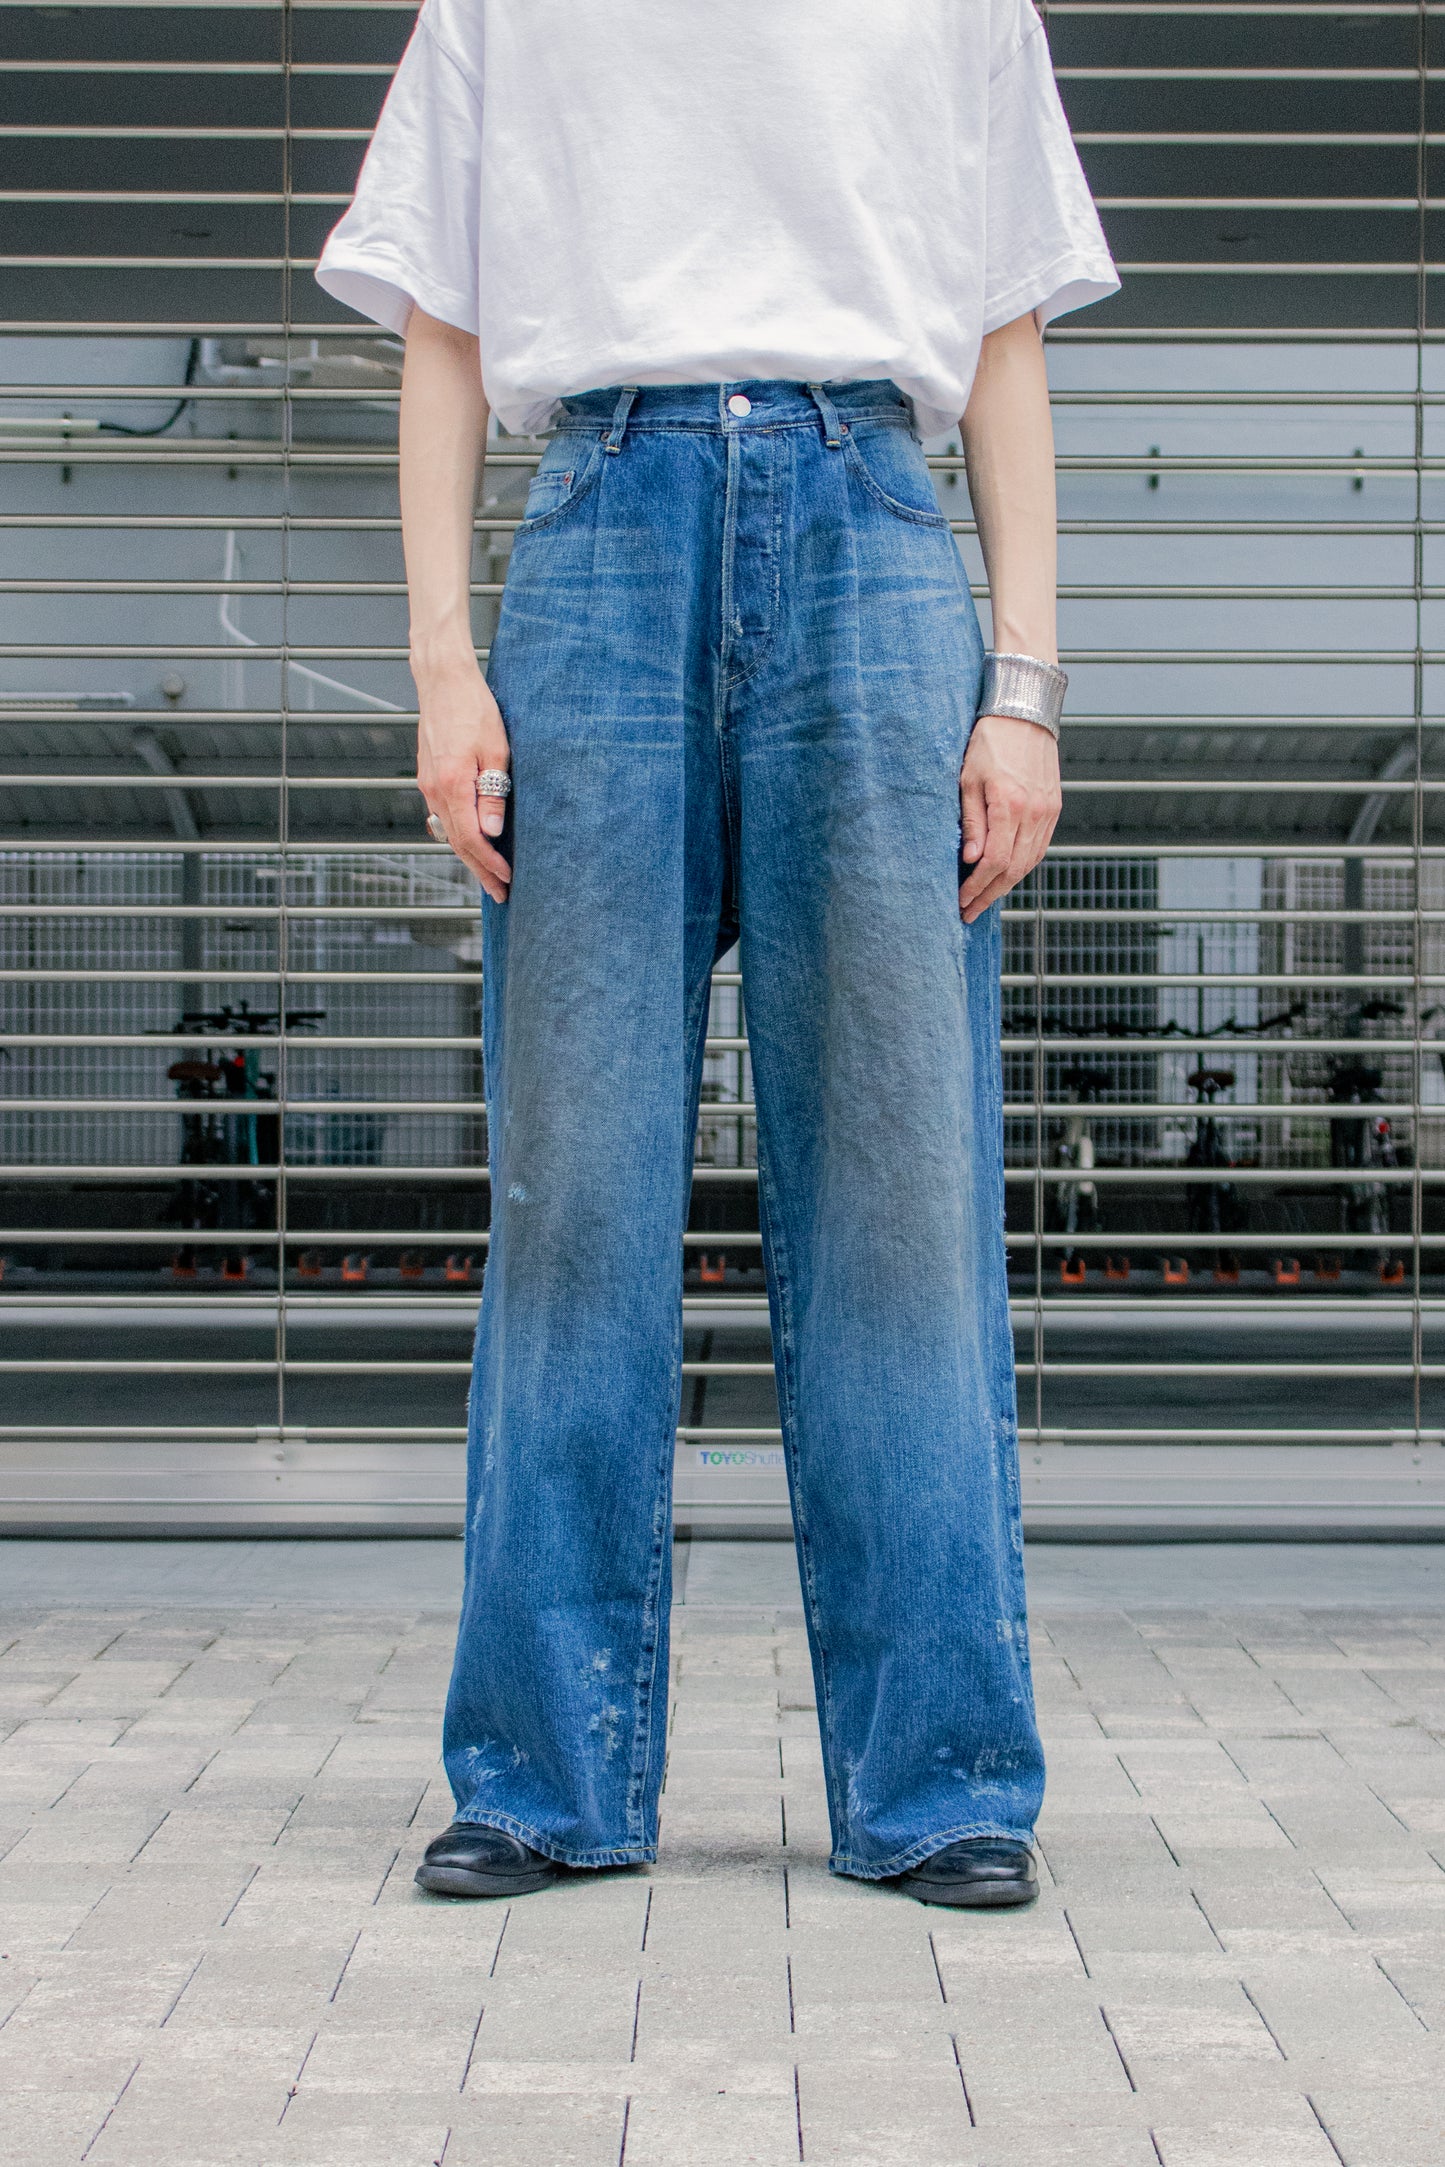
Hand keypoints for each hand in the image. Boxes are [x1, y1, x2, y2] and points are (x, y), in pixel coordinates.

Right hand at [415, 655, 512, 904]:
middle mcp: (435, 790)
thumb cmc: (475, 709)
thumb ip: (493, 794)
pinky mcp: (428, 777)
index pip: (471, 839)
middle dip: (480, 871)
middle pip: (457, 843)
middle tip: (500, 893)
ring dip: (470, 856)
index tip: (508, 879)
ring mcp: (428, 784)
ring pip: (449, 832)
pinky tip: (473, 842)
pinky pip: (444, 816)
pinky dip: (459, 836)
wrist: (443, 682)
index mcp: (453, 785)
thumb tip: (492, 832)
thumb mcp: (497, 750)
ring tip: (489, 876)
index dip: (489, 863)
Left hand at [958, 711, 1061, 924]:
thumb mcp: (968, 779)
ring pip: (1029, 862)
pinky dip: (1022, 866)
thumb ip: (972, 822)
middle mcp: (1034, 812)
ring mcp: (1047, 811)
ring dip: (1006, 885)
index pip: (995, 861)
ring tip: (985, 898)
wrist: (1025, 714)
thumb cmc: (989, 742)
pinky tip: (1006, 875)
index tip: (961, 900)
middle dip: (990, 894)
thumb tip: (971, 860)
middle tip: (969, 911)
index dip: (977, 886)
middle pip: (1013, 869)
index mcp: (1010, 804)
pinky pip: (1039, 848)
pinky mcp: (1053, 808)